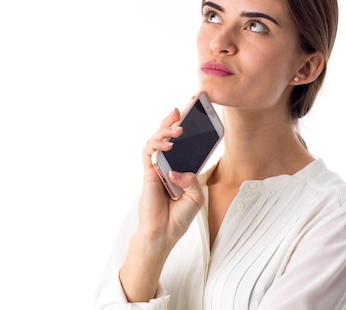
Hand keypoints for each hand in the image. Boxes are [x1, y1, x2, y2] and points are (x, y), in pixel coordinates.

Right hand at [139, 108, 205, 246]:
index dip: (187, 127)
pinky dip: (156, 146)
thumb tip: (178, 170)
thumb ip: (192, 180)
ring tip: (177, 128)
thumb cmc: (179, 216)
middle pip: (168, 137)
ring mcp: (157, 168)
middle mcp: (169, 164)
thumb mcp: (197, 197)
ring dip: (165, 131)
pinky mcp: (148, 174)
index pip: (184, 143)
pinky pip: (149, 154)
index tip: (194, 111)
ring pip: (156, 141)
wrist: (164, 233)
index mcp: (182, 167)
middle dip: (172, 121)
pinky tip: (167, 144)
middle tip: (181, 111)